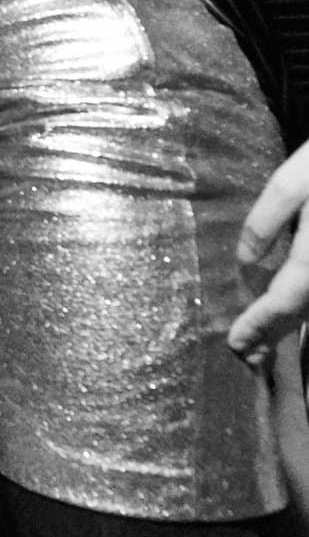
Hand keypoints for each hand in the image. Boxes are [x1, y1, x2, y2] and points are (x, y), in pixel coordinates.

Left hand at [228, 144, 308, 365]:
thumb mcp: (294, 180)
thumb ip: (268, 220)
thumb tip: (246, 260)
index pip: (285, 299)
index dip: (260, 324)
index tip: (235, 343)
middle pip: (304, 309)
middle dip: (274, 334)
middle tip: (248, 356)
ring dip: (291, 324)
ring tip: (264, 343)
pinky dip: (305, 304)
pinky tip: (291, 308)